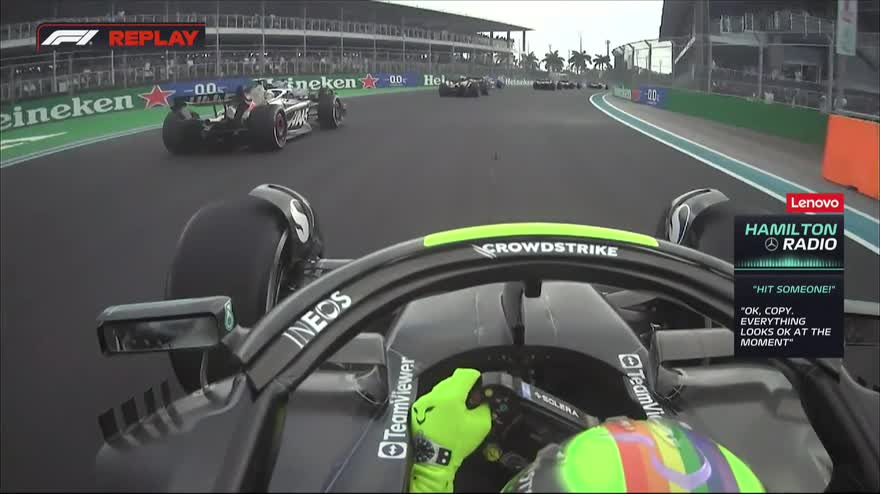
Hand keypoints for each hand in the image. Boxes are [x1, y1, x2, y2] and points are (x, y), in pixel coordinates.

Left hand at [409, 369, 490, 492]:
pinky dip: (442, 402)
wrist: (434, 460)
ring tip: (459, 409)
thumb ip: (484, 406)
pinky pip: (433, 398)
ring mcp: (424, 401)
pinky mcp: (418, 409)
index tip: (480, 384)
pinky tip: (447, 415)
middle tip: (471, 399)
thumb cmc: (456, 443)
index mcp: (451, 396)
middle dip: (464, 386)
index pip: (466, 374)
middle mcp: (435, 395)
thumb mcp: (480, 425)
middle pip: (453, 379)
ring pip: (442, 388)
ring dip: (452, 394)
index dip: (476, 377)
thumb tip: (483, 398)